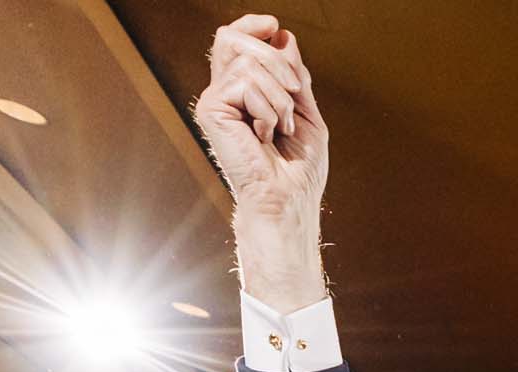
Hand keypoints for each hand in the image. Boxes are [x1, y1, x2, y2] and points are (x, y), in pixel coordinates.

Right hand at [194, 17, 328, 219]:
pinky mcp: (211, 109)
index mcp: (246, 92)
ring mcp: (216, 100)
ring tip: (280, 128)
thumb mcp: (306, 112)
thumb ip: (294, 75)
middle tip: (293, 92)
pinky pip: (246, 83)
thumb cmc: (299, 169)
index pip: (237, 42)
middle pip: (237, 40)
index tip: (273, 26)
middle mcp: (226, 92)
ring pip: (250, 63)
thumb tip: (282, 36)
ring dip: (280, 97)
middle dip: (276, 60)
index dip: (252, 27)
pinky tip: (264, 135)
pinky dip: (268, 108)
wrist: (289, 200)